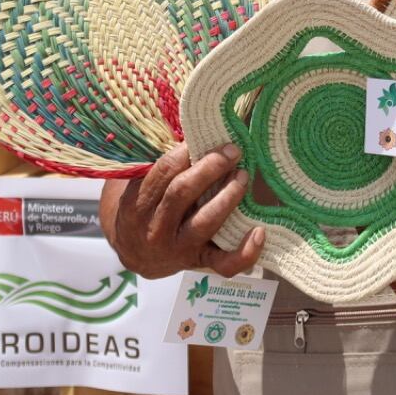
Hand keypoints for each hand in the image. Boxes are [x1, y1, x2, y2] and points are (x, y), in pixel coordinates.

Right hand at [99, 143, 265, 279]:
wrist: (135, 255)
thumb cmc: (145, 208)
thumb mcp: (142, 186)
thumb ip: (164, 167)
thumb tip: (197, 131)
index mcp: (138, 203)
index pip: (162, 173)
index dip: (185, 153)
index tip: (203, 136)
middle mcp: (156, 228)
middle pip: (182, 193)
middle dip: (210, 168)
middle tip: (233, 150)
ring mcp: (178, 248)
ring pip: (205, 223)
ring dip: (228, 197)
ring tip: (243, 175)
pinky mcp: (198, 263)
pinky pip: (224, 264)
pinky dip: (245, 251)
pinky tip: (260, 232)